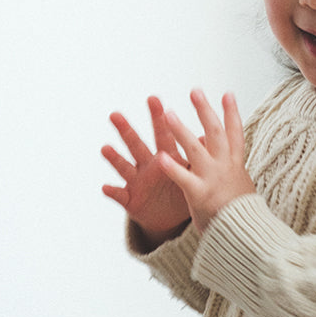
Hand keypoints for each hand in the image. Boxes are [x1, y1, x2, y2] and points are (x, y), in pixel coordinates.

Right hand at [102, 96, 191, 243]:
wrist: (172, 218)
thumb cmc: (183, 189)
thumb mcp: (193, 170)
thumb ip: (197, 153)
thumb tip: (210, 133)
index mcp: (166, 157)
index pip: (161, 133)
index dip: (158, 117)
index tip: (153, 98)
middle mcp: (147, 165)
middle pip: (136, 144)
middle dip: (126, 130)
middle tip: (115, 115)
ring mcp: (137, 182)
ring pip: (124, 167)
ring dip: (114, 158)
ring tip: (105, 148)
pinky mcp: (131, 200)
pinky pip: (120, 195)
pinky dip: (113, 192)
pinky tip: (105, 187)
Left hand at [157, 90, 255, 232]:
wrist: (247, 237)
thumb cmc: (243, 216)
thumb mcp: (243, 187)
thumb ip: (234, 171)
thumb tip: (235, 160)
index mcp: (236, 165)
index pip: (236, 134)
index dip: (232, 113)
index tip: (227, 93)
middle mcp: (225, 167)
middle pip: (214, 133)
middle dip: (204, 110)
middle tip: (194, 91)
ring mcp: (212, 179)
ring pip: (195, 149)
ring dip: (180, 129)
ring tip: (167, 113)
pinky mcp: (200, 195)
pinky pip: (184, 178)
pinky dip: (173, 167)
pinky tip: (161, 156)